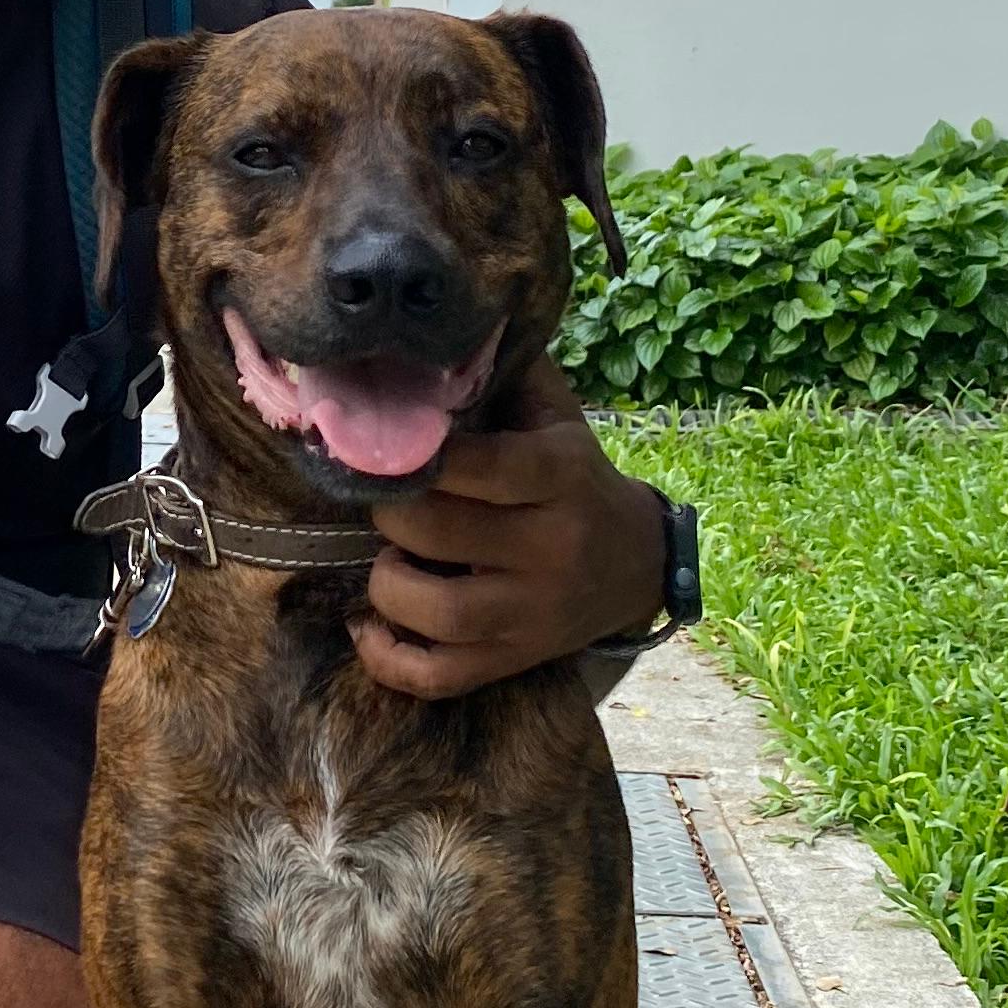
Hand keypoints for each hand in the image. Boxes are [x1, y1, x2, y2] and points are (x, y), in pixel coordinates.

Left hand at [351, 360, 662, 700]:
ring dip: (387, 584)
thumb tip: (444, 330)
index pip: (480, 465)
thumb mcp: (559, 420)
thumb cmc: (576, 479)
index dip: (419, 455)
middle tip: (384, 500)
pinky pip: (436, 676)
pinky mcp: (513, 661)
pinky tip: (370, 624)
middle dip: (390, 511)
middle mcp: (550, 549)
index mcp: (560, 478)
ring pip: (434, 612)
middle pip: (438, 532)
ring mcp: (531, 614)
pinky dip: (387, 658)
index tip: (387, 445)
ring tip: (392, 558)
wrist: (637, 565)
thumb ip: (509, 374)